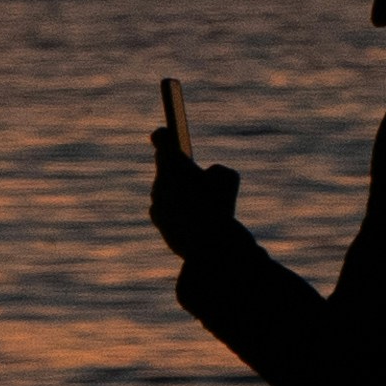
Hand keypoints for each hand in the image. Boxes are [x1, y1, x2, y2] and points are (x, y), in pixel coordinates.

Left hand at [145, 127, 238, 262]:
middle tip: (184, 164)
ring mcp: (157, 205)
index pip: (161, 140)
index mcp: (172, 165)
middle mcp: (159, 183)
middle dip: (173, 165)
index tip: (169, 135)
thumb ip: (217, 170)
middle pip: (163, 167)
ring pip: (164, 190)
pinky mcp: (159, 223)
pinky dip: (176, 211)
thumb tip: (208, 176)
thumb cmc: (221, 208)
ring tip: (192, 192)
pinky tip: (190, 214)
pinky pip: (166, 211)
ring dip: (174, 190)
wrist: (210, 250)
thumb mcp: (228, 179)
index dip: (166, 136)